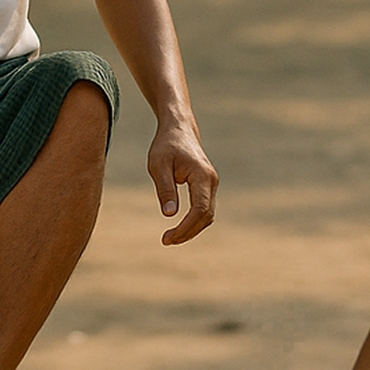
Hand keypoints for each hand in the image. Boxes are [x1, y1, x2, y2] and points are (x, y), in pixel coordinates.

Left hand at [148, 118, 215, 244]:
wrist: (178, 129)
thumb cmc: (166, 146)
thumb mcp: (158, 166)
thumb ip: (165, 189)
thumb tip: (169, 214)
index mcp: (202, 176)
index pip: (199, 209)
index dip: (185, 227)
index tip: (167, 237)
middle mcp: (211, 181)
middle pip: (206, 216)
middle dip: (188, 232)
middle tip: (166, 240)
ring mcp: (211, 183)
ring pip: (207, 215)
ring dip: (191, 229)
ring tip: (170, 237)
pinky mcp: (206, 186)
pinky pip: (204, 209)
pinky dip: (193, 221)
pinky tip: (178, 227)